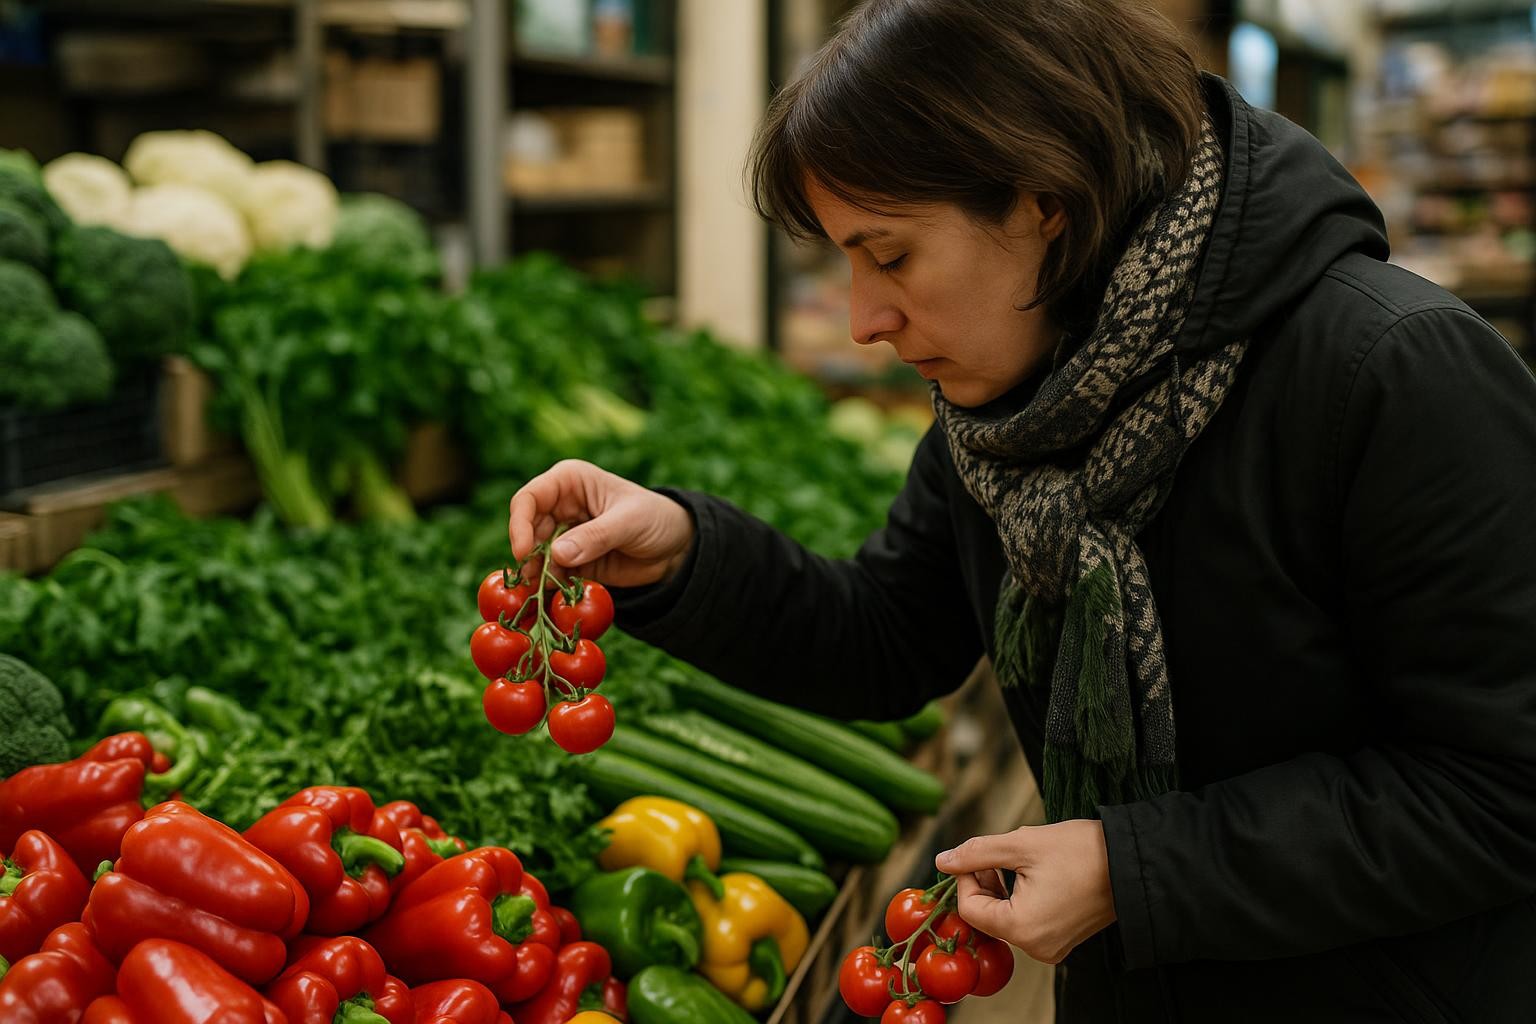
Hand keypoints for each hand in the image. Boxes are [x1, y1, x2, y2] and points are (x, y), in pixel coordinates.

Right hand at [509, 459, 694, 587]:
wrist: (676, 547)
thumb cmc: (655, 518)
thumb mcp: (629, 522)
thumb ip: (595, 536)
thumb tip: (558, 554)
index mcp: (570, 482)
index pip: (529, 498)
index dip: (519, 524)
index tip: (524, 552)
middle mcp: (560, 506)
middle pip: (527, 530)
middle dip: (528, 555)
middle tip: (534, 580)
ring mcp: (564, 535)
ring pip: (535, 555)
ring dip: (537, 574)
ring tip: (543, 592)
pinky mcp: (571, 561)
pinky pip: (551, 574)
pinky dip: (550, 586)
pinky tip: (555, 598)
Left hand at [935, 819, 1116, 964]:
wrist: (1132, 862)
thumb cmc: (1081, 851)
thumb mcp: (1020, 845)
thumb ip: (976, 853)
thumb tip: (942, 861)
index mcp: (1022, 928)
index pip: (970, 908)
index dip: (966, 877)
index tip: (978, 854)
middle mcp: (1036, 947)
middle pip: (987, 916)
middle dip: (984, 882)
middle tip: (997, 855)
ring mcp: (1051, 947)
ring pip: (1005, 918)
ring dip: (1002, 889)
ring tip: (1018, 862)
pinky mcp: (1062, 940)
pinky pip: (1027, 922)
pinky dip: (1020, 899)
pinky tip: (1033, 875)